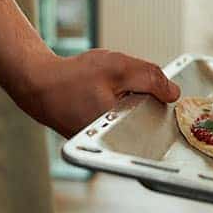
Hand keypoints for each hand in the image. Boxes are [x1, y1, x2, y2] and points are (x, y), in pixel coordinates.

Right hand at [18, 49, 180, 137]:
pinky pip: (122, 123)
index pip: (157, 124)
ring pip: (135, 123)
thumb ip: (151, 79)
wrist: (38, 83)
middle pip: (147, 124)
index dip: (163, 105)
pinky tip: (109, 95)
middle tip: (127, 87)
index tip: (160, 93)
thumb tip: (174, 94)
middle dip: (147, 104)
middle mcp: (112, 145)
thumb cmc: (75, 75)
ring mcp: (104, 143)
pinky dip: (122, 108)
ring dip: (134, 105)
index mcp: (119, 130)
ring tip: (113, 90)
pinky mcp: (99, 139)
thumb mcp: (120, 68)